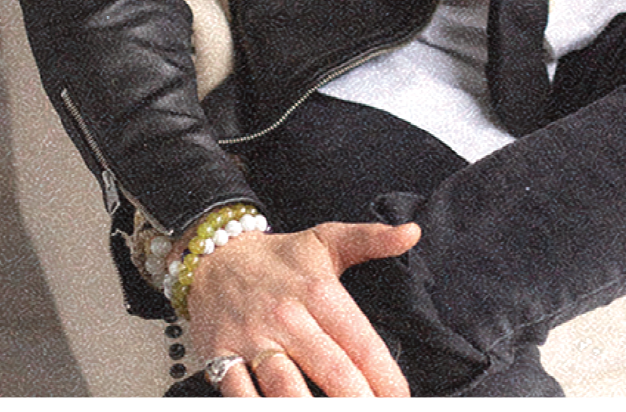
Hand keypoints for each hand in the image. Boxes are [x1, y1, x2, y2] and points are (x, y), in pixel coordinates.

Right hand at [188, 219, 421, 397]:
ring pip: (285, 388)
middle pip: (331, 369)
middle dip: (357, 399)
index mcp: (318, 291)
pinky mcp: (220, 357)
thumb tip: (413, 232)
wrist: (212, 255)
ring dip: (308, 410)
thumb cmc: (279, 257)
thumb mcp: (327, 239)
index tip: (402, 398)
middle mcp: (287, 317)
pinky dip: (257, 407)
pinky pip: (241, 395)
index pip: (359, 340)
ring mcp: (253, 340)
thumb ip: (372, 239)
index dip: (384, 375)